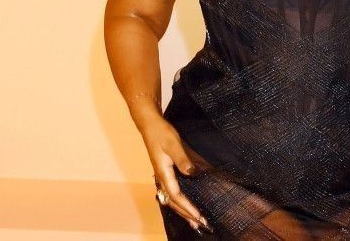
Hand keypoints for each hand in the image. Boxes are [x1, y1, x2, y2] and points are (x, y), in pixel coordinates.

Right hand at [140, 114, 214, 233]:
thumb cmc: (161, 133)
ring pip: (171, 198)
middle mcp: (161, 178)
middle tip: (199, 224)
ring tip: (193, 220)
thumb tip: (191, 173)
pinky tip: (185, 203)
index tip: (198, 216)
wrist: (150, 125)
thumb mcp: (173, 144)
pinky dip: (179, 201)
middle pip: (173, 202)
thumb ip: (182, 159)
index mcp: (163, 173)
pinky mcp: (164, 172)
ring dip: (182, 210)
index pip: (176, 196)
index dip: (187, 207)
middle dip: (186, 214)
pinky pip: (172, 192)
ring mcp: (162, 176)